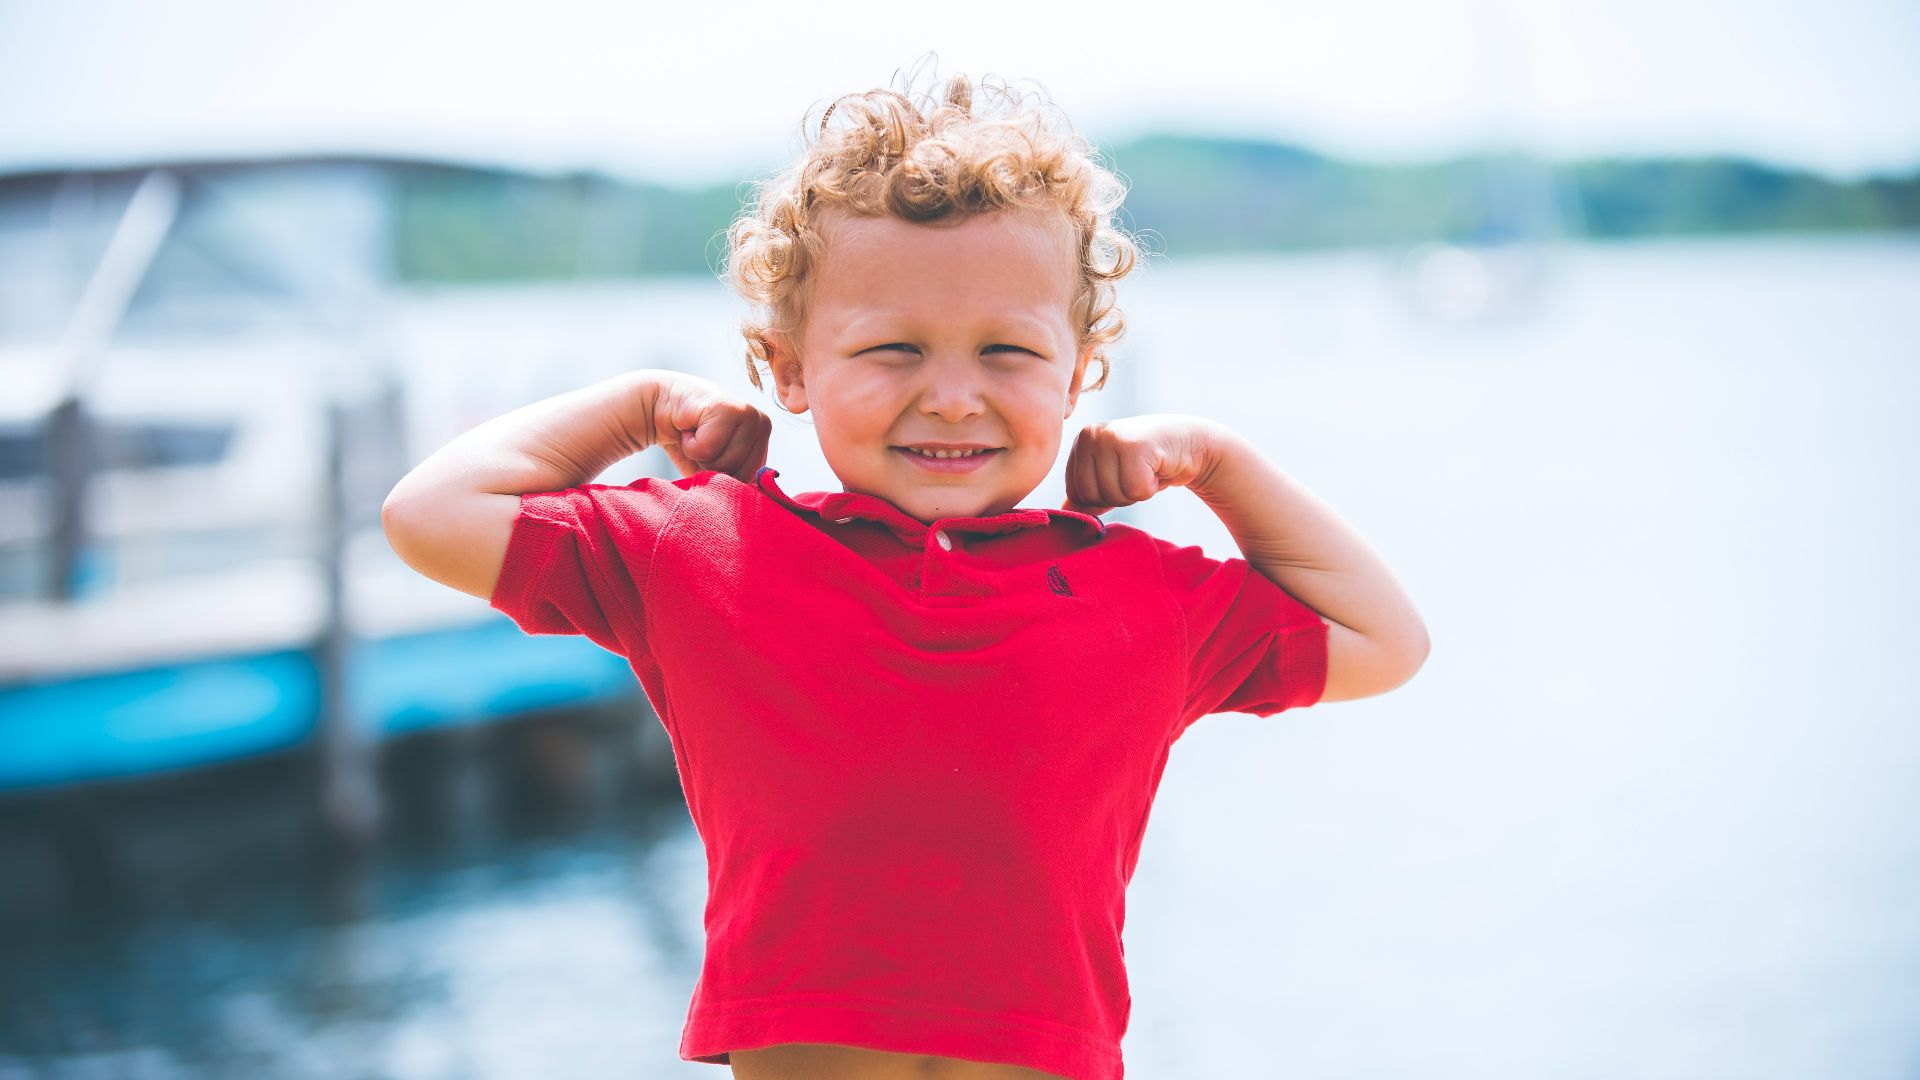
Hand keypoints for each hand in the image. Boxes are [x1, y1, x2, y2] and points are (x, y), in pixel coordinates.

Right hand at [651, 373, 772, 481]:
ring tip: (694, 434)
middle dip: (711, 466)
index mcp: (763, 439)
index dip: (723, 476)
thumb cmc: (688, 441)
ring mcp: (748, 414)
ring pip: (725, 463)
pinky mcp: (729, 409)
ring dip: (699, 454)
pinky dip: (691, 444)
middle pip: (741, 474)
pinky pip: (708, 449)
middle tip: (700, 442)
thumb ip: (733, 482)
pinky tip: (689, 427)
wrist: (657, 406)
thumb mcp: (714, 468)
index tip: (710, 453)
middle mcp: (762, 424)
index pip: (752, 481)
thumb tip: (743, 504)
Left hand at [1060, 414, 1224, 515]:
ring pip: (1113, 495)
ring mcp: (1111, 438)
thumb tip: (1063, 512)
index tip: (1122, 477)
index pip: (1075, 494)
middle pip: (1091, 497)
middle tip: (1137, 474)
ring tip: (1147, 470)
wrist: (1189, 444)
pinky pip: (1135, 490)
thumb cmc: (1147, 463)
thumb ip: (1087, 493)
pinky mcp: (1134, 446)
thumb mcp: (1112, 477)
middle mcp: (1091, 435)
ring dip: (1136, 492)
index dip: (1102, 497)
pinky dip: (1151, 488)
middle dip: (1119, 496)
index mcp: (1081, 443)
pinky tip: (1157, 469)